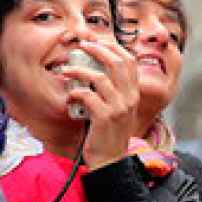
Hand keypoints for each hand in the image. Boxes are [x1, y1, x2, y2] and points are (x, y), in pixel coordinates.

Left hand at [61, 39, 144, 169]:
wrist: (110, 160)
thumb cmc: (109, 133)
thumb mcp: (118, 108)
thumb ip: (113, 90)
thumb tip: (95, 70)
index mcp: (134, 93)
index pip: (129, 61)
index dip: (113, 46)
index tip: (96, 41)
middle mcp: (130, 97)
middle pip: (117, 63)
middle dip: (97, 49)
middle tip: (81, 46)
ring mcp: (119, 107)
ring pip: (99, 77)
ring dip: (79, 71)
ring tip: (66, 70)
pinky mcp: (105, 117)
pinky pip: (88, 96)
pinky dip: (75, 92)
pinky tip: (69, 95)